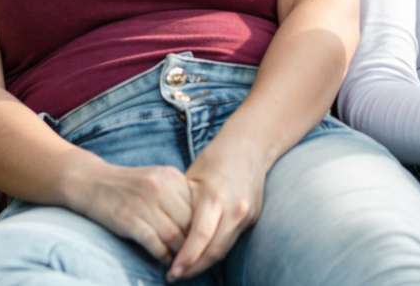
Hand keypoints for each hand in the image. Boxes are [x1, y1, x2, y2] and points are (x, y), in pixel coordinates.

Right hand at [66, 160, 191, 265]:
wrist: (90, 181)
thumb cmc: (128, 185)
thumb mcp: (157, 180)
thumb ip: (178, 195)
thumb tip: (202, 222)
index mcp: (172, 176)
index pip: (198, 206)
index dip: (203, 226)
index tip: (205, 240)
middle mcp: (161, 187)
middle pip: (189, 222)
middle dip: (194, 242)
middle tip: (197, 256)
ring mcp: (144, 203)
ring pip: (174, 235)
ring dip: (180, 253)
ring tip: (183, 262)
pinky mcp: (128, 219)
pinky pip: (154, 243)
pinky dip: (163, 255)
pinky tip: (165, 261)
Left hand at [168, 137, 268, 280]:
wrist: (250, 147)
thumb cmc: (215, 159)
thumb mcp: (191, 179)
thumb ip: (182, 208)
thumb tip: (166, 236)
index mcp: (215, 197)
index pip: (199, 237)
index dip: (185, 259)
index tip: (171, 272)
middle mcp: (234, 209)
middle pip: (214, 251)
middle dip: (193, 268)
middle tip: (175, 277)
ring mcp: (247, 214)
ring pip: (224, 250)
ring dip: (204, 264)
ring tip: (185, 271)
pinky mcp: (253, 218)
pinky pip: (232, 240)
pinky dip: (216, 250)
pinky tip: (202, 256)